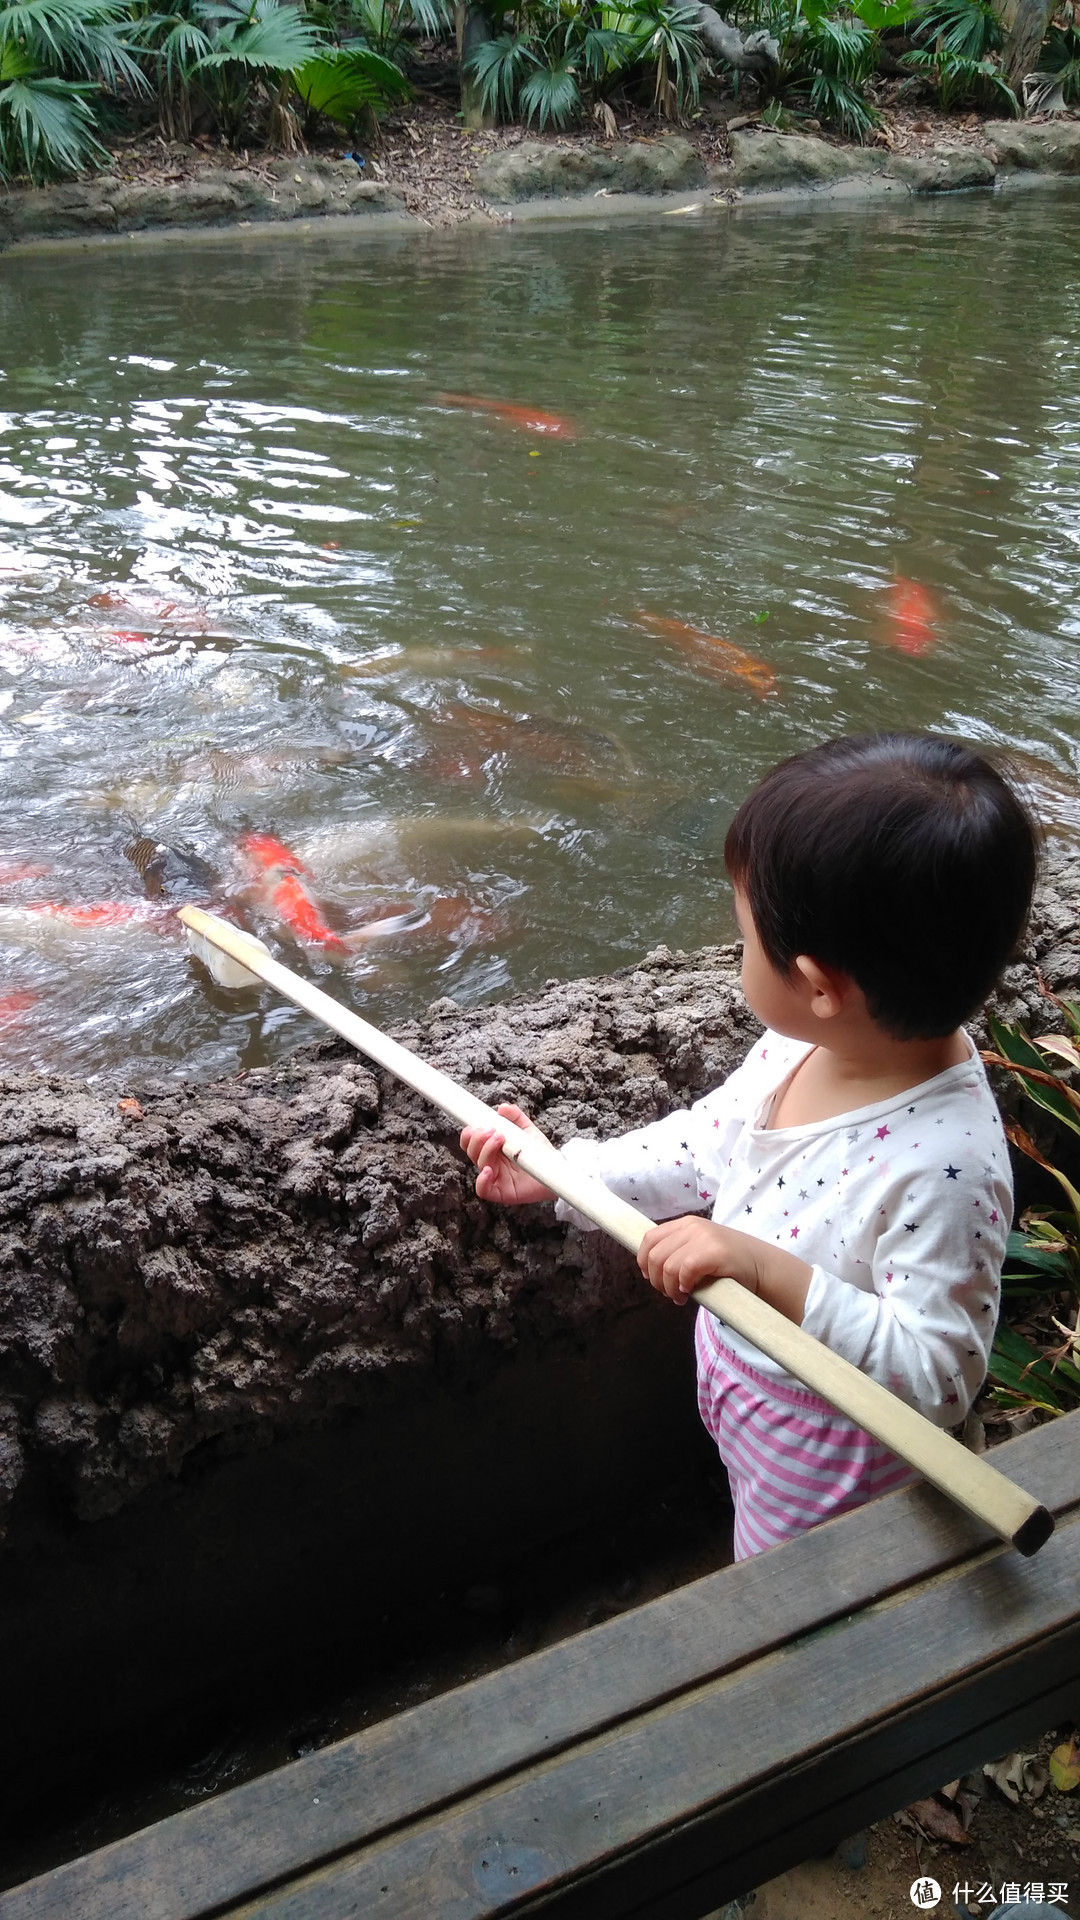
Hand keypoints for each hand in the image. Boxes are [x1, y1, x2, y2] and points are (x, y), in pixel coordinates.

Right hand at [459, 1103, 556, 1206]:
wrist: (555, 1171)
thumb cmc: (539, 1153)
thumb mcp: (528, 1130)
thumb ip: (516, 1117)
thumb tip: (502, 1108)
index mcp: (492, 1149)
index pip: (471, 1142)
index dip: (469, 1134)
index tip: (476, 1125)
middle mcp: (491, 1163)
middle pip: (472, 1151)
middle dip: (478, 1139)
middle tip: (491, 1130)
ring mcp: (495, 1178)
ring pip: (479, 1164)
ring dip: (486, 1150)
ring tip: (499, 1138)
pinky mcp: (501, 1192)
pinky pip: (483, 1190)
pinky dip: (482, 1180)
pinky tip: (489, 1169)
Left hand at [637, 1217, 811, 1322]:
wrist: (763, 1268)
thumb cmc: (729, 1266)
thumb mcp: (699, 1251)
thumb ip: (677, 1254)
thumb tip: (650, 1271)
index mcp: (686, 1224)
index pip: (649, 1238)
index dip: (644, 1261)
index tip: (651, 1278)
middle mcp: (692, 1226)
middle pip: (654, 1255)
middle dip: (656, 1280)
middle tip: (669, 1293)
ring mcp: (704, 1237)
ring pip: (666, 1266)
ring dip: (668, 1287)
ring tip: (680, 1296)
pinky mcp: (715, 1252)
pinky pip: (684, 1270)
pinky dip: (682, 1285)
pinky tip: (690, 1292)